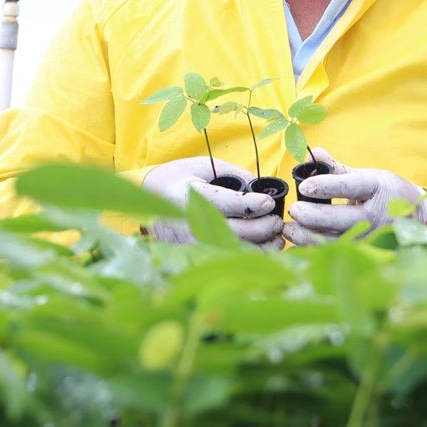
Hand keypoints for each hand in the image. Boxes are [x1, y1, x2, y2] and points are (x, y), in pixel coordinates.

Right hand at [142, 156, 284, 249]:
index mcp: (190, 195)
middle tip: (277, 222)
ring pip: (233, 251)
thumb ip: (235, 176)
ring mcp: (190, 243)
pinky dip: (249, 257)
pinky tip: (264, 250)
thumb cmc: (181, 177)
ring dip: (260, 248)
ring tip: (276, 238)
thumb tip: (265, 189)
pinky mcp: (193, 255)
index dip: (251, 205)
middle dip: (263, 228)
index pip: (225, 203)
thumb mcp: (205, 166)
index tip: (268, 202)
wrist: (148, 197)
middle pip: (234, 232)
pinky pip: (226, 259)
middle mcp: (189, 222)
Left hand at [283, 149, 426, 245]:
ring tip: (289, 229)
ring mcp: (371, 237)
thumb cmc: (387, 192)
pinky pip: (337, 252)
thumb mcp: (368, 176)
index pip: (350, 187)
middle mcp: (375, 215)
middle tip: (294, 210)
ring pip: (336, 240)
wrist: (416, 217)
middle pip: (342, 219)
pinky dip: (316, 248)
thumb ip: (338, 168)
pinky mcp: (365, 252)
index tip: (305, 186)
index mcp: (377, 189)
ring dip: (309, 236)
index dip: (327, 186)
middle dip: (315, 216)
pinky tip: (299, 243)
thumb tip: (314, 153)